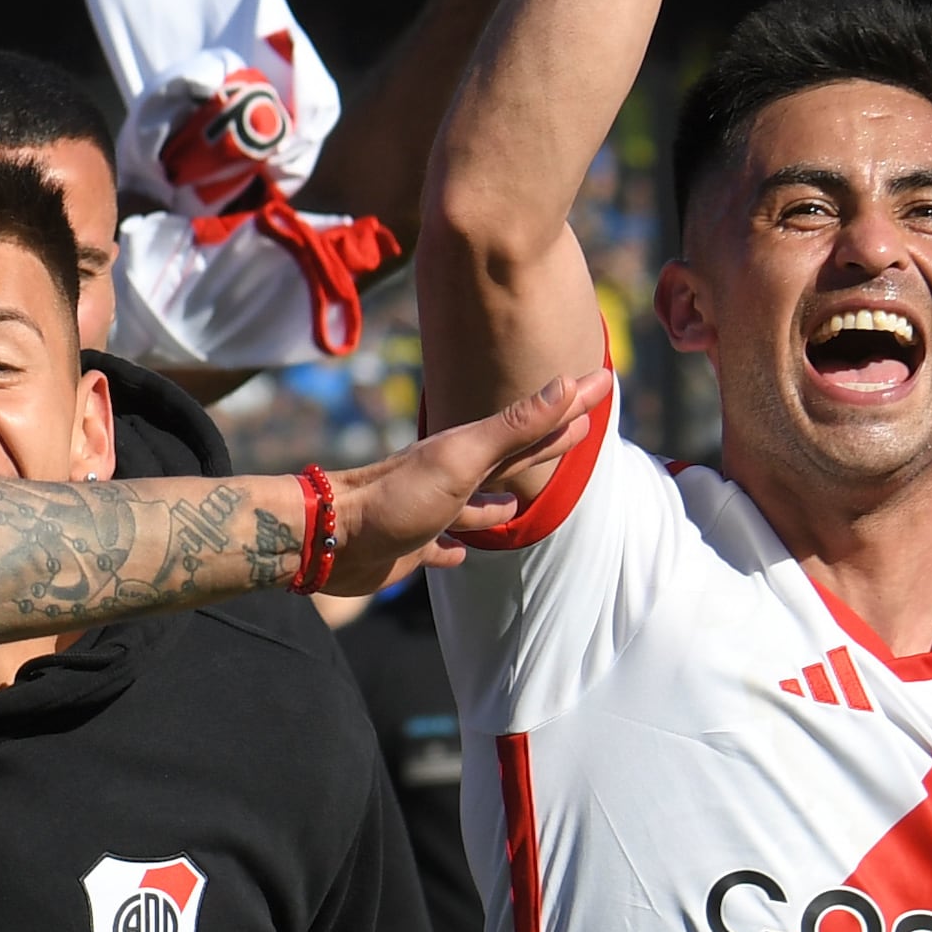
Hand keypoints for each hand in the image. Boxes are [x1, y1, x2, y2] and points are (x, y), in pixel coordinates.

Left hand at [325, 373, 605, 594]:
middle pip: (509, 458)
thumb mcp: (463, 457)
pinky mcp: (410, 546)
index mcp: (469, 451)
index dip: (569, 404)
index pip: (533, 424)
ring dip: (498, 501)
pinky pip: (441, 545)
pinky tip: (459, 552)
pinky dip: (455, 547)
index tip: (603, 379)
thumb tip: (569, 382)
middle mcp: (452, 476)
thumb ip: (515, 425)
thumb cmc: (396, 497)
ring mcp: (430, 511)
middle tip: (577, 425)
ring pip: (475, 503)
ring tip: (519, 502)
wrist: (328, 539)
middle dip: (544, 443)